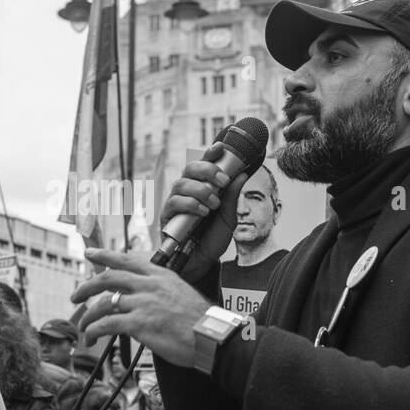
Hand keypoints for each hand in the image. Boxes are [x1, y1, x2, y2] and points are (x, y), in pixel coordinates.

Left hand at [70, 249, 211, 367]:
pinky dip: (94, 331)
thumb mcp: (180, 294)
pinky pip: (107, 325)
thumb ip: (158, 291)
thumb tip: (141, 299)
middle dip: (86, 287)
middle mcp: (149, 285)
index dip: (105, 256)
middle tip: (75, 296)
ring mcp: (143, 303)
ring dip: (88, 317)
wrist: (211, 337)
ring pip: (104, 304)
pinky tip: (91, 338)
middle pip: (108, 279)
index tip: (90, 253)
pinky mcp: (139, 323)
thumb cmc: (199, 321)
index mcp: (160, 275)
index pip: (126, 260)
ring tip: (83, 327)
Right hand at [158, 143, 250, 282]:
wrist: (202, 262)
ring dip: (201, 190)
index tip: (221, 147)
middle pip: (190, 168)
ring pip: (181, 183)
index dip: (210, 153)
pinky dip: (191, 205)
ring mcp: (175, 202)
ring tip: (214, 204)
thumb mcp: (228, 218)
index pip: (203, 164)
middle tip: (223, 181)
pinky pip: (175, 203)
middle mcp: (187, 191)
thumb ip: (232, 197)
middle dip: (207, 170)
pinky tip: (203, 212)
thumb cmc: (212, 238)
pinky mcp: (167, 216)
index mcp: (202, 187)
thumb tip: (242, 174)